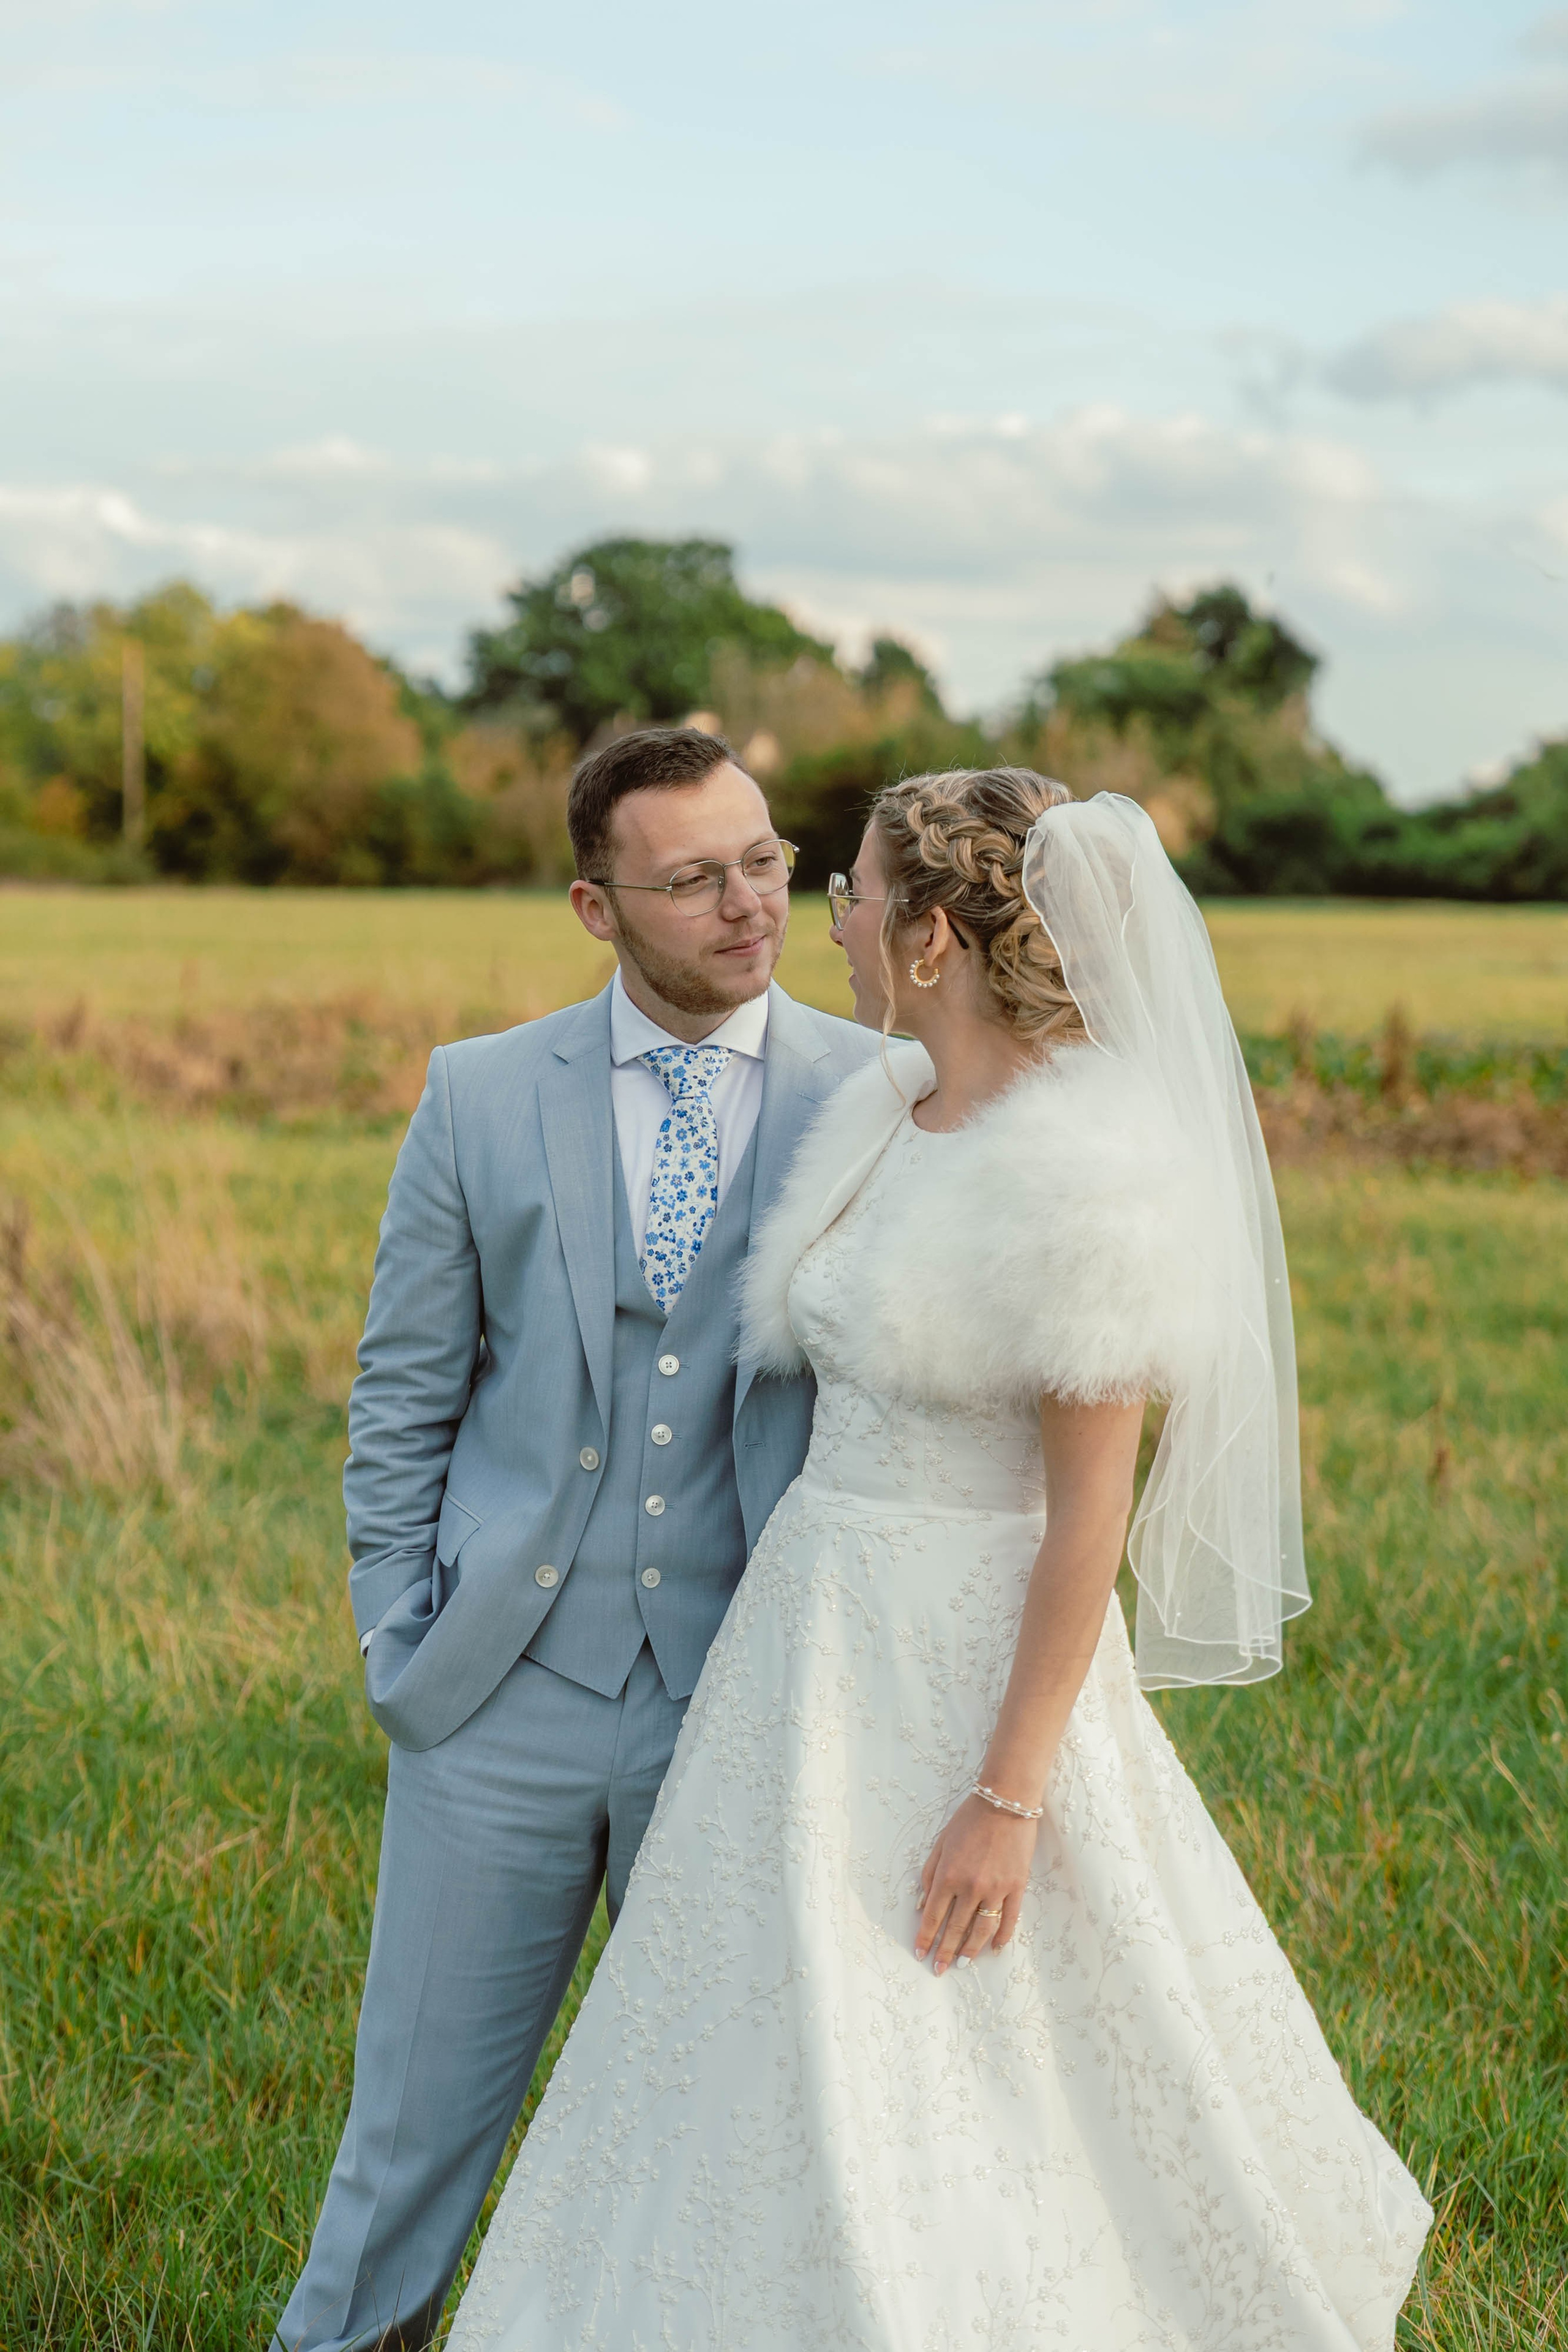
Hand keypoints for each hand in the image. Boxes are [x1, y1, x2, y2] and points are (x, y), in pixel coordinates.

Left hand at [914, 1795, 1037, 1975]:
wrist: (1005, 1802)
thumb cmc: (969, 1820)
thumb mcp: (940, 1843)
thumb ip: (929, 1875)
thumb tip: (920, 1905)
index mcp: (948, 1875)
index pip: (932, 1916)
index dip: (925, 1938)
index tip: (919, 1954)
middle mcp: (970, 1887)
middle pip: (956, 1928)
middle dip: (945, 1951)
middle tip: (939, 1969)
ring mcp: (996, 1888)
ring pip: (982, 1929)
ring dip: (971, 1950)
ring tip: (963, 1964)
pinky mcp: (1017, 1886)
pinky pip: (1010, 1918)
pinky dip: (1002, 1936)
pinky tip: (995, 1948)